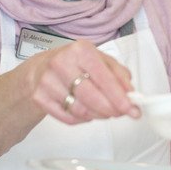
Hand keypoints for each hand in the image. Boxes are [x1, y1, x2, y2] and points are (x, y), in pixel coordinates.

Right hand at [25, 40, 140, 124]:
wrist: (39, 69)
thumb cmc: (73, 63)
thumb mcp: (98, 60)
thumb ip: (118, 74)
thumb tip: (131, 93)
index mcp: (80, 50)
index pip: (104, 77)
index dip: (120, 96)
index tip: (132, 108)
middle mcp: (61, 64)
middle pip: (91, 96)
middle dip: (110, 109)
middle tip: (120, 113)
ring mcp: (47, 82)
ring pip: (80, 110)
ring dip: (98, 115)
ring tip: (103, 110)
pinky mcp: (39, 98)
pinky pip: (68, 118)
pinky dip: (83, 119)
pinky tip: (86, 111)